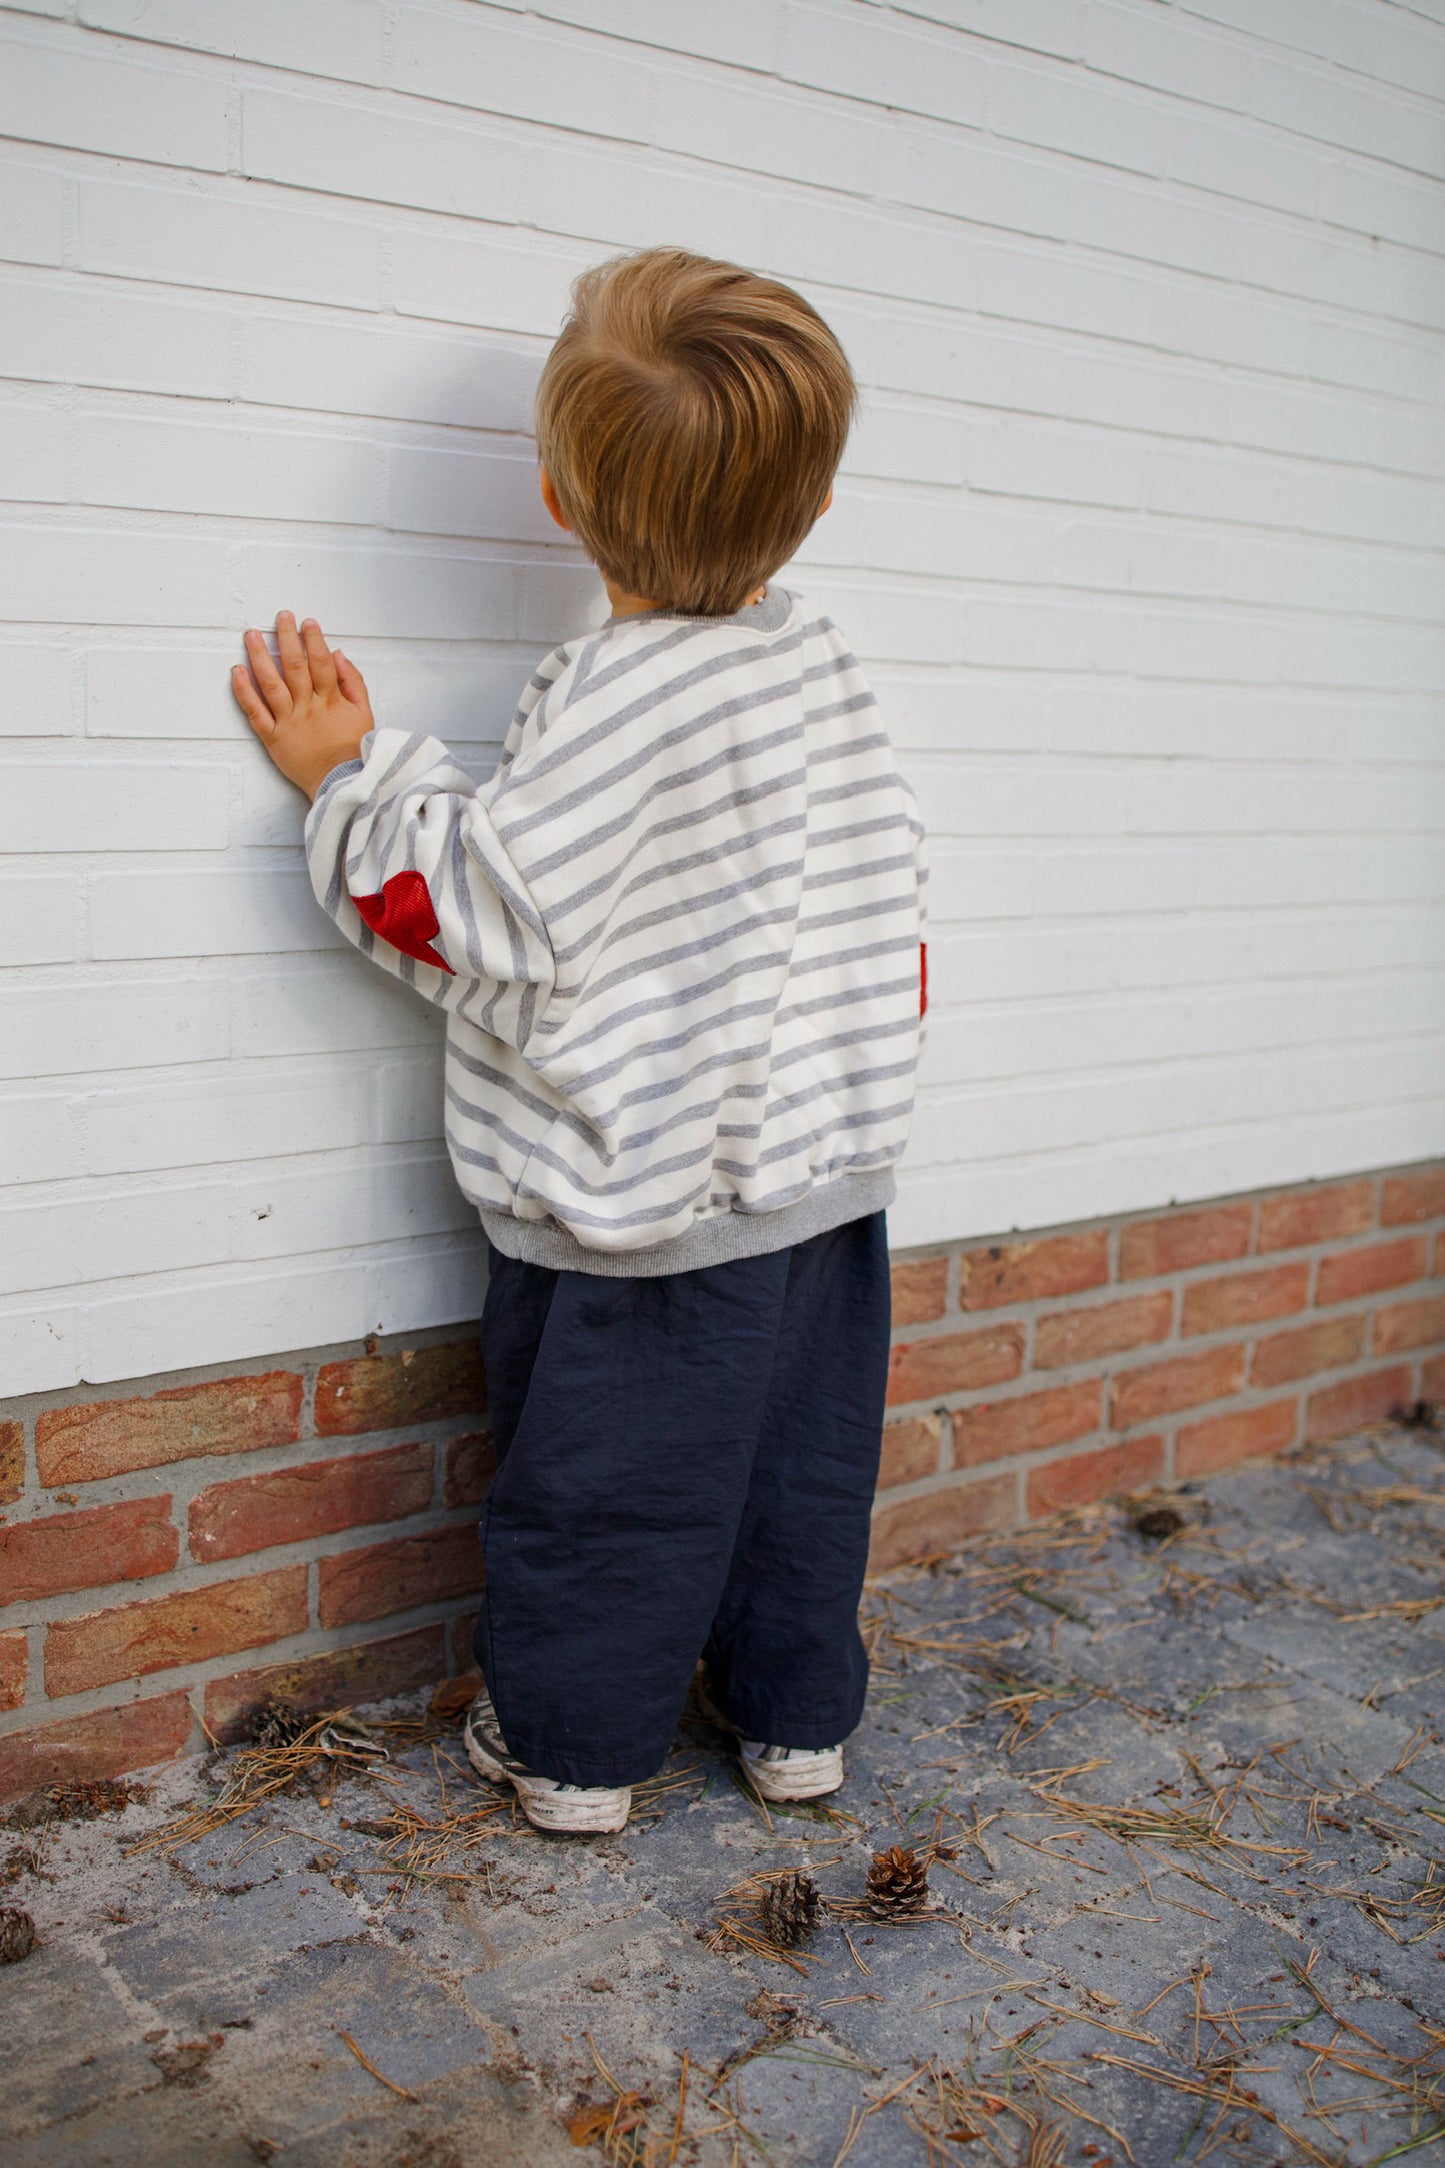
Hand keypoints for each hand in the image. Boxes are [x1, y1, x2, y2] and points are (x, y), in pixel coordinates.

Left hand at [232, 611, 374, 800]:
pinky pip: (255, 712)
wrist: (342, 784)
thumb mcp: (364, 714)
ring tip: (252, 635)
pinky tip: (237, 671)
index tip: (307, 623)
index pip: (320, 662)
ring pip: (271, 683)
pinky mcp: (273, 738)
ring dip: (259, 656)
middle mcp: (307, 707)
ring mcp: (288, 722)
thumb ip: (353, 682)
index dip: (313, 640)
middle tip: (280, 617)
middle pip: (294, 666)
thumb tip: (337, 655)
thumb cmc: (354, 751)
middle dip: (286, 638)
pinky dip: (244, 691)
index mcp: (330, 700)